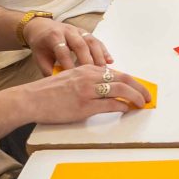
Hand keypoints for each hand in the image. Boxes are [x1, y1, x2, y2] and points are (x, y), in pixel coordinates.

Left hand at [21, 17, 106, 71]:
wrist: (41, 27)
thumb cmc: (41, 45)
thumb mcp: (39, 58)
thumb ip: (48, 71)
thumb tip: (60, 86)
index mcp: (53, 36)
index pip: (63, 51)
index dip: (69, 64)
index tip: (74, 79)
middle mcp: (67, 31)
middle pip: (80, 45)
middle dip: (88, 61)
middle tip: (94, 76)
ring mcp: (78, 30)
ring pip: (91, 41)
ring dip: (99, 56)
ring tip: (104, 71)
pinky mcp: (85, 32)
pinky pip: (97, 40)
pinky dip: (104, 51)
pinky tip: (110, 61)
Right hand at [23, 63, 149, 123]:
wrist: (31, 99)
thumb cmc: (48, 92)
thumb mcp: (69, 78)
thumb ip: (86, 80)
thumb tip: (104, 89)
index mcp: (86, 69)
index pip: (116, 72)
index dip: (131, 81)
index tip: (139, 87)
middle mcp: (89, 76)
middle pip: (123, 79)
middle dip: (140, 88)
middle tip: (148, 96)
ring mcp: (88, 91)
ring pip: (120, 90)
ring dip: (135, 97)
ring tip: (142, 104)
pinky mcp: (84, 105)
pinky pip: (111, 104)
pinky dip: (122, 106)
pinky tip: (127, 109)